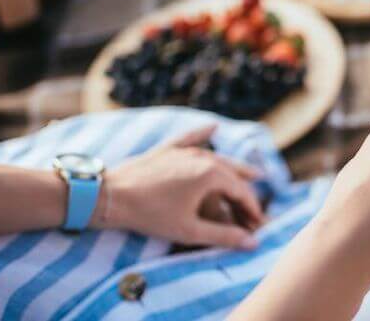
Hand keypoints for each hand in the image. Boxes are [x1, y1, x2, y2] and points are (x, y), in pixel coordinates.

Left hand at [93, 125, 265, 248]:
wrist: (110, 196)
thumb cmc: (150, 215)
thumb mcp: (190, 231)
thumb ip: (224, 235)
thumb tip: (252, 243)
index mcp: (211, 174)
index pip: (241, 192)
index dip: (252, 209)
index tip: (259, 224)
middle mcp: (203, 157)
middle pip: (233, 175)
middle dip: (245, 193)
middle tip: (254, 211)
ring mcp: (184, 151)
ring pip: (217, 157)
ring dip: (234, 170)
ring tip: (250, 175)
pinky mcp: (167, 149)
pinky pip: (190, 137)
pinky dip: (203, 133)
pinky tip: (213, 126)